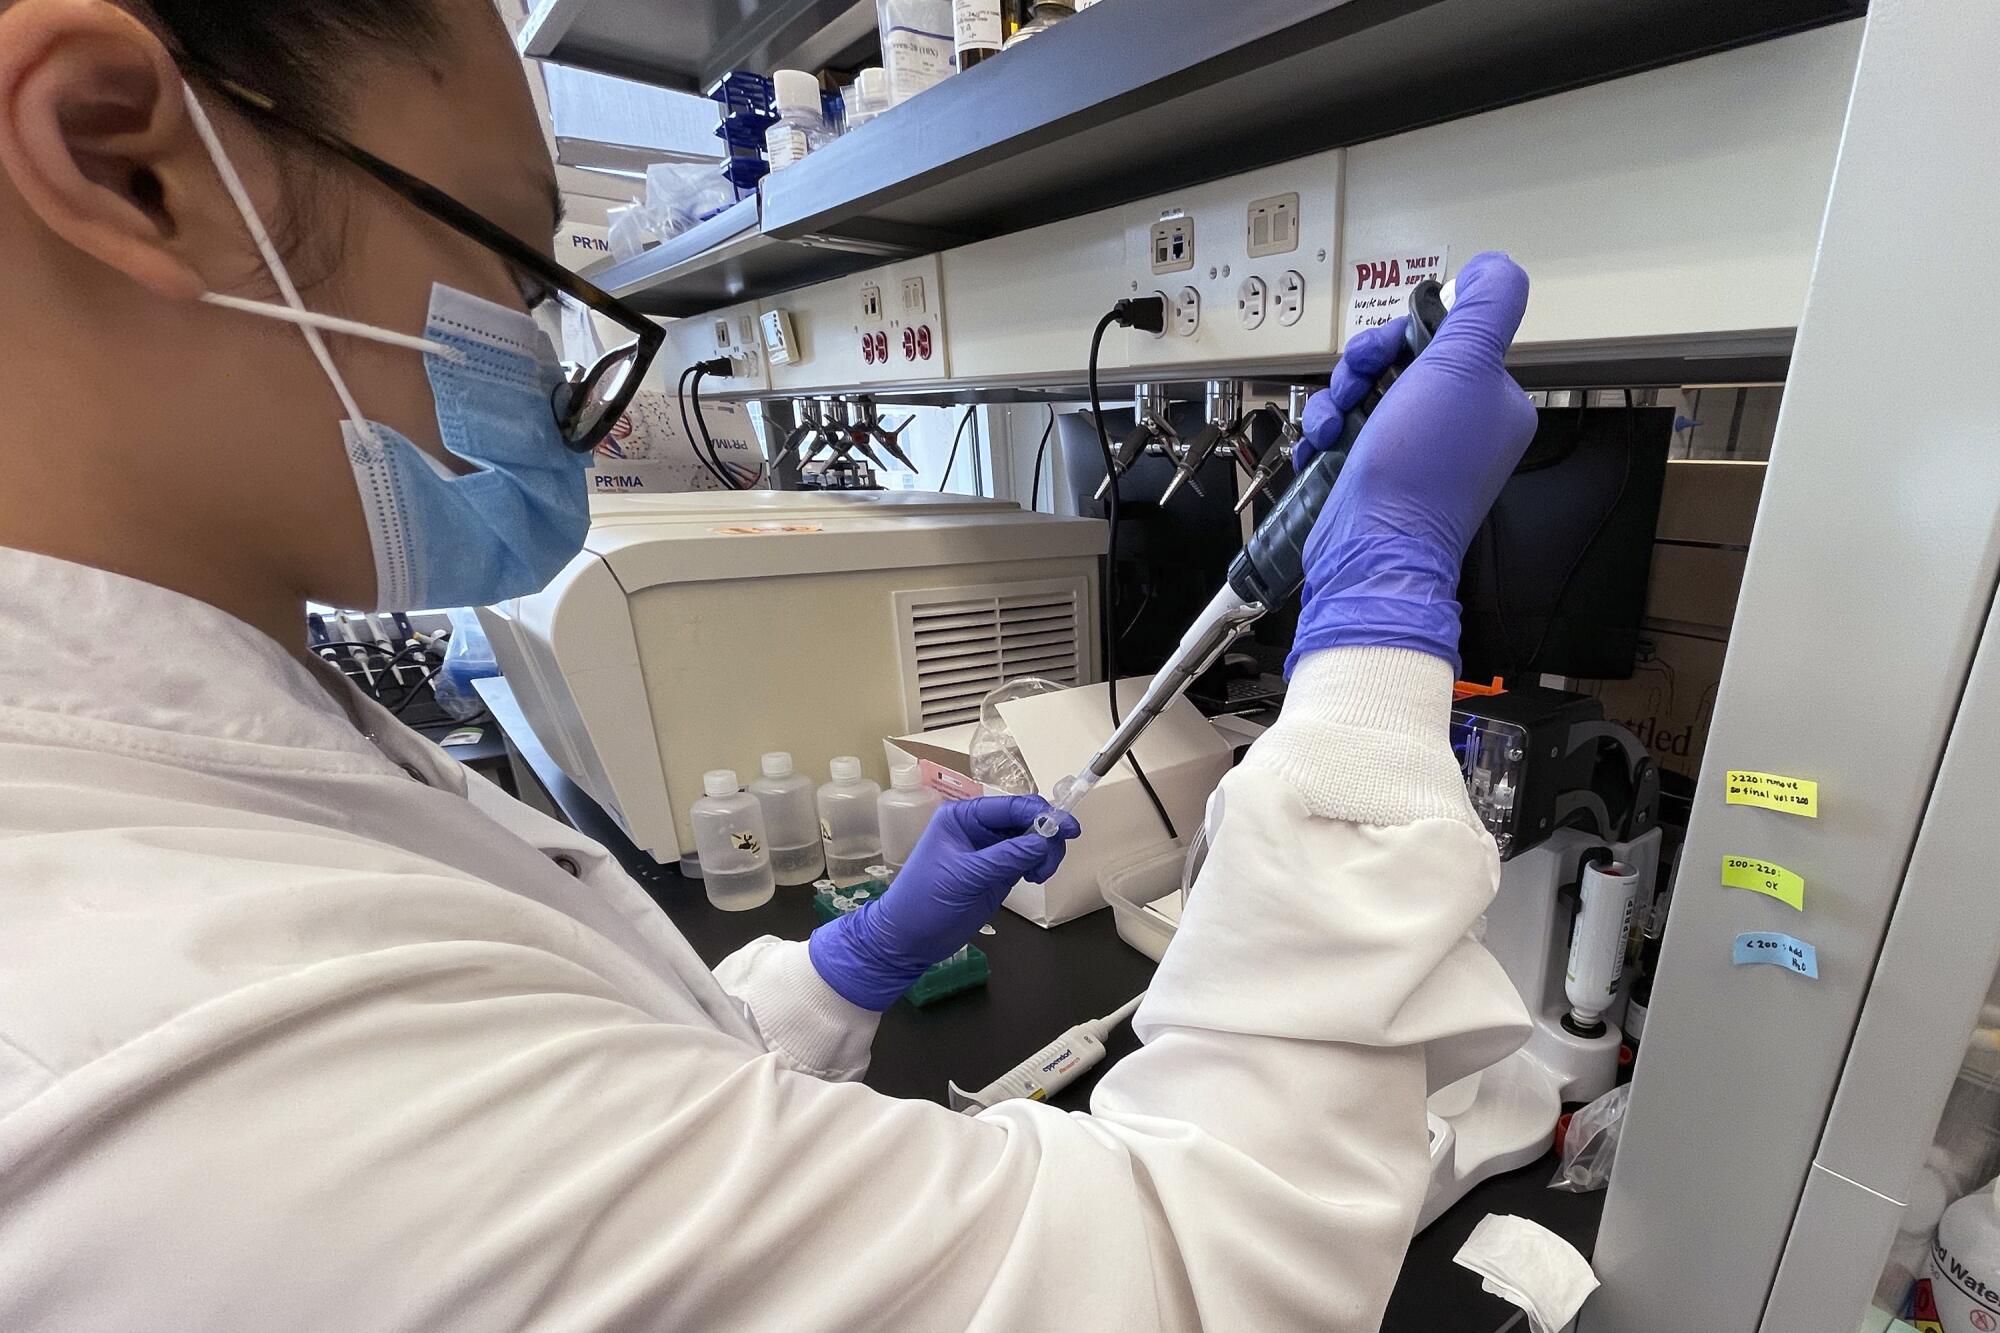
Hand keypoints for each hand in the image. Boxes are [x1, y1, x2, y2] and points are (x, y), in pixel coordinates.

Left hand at [807, 796, 1079, 1010]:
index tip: (1068, 827)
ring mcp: (991, 850)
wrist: (909, 939)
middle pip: (1026, 819)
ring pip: (1032, 839)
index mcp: (963, 816)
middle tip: (1052, 860)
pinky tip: (1035, 878)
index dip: (1041, 813)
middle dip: (1047, 834)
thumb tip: (1043, 840)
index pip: (1010, 806)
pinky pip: (1029, 858)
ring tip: (1039, 876)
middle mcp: (979, 827)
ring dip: (1046, 852)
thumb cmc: (925, 900)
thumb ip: (1005, 857)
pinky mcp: (1000, 871)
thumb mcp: (964, 876)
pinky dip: (1041, 864)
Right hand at [1289, 251, 1538, 671]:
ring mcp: (1417, 453)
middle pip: (1400, 361)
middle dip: (1364, 366)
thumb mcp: (1462, 368)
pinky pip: (1348, 430)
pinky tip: (1322, 444)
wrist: (1373, 552)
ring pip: (1367, 393)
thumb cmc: (1419, 474)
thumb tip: (1491, 268)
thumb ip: (1485, 309)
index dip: (1405, 334)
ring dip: (1339, 397)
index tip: (1387, 351)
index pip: (1445, 336)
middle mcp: (1459, 427)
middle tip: (1355, 385)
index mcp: (1493, 400)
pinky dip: (1328, 430)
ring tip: (1334, 423)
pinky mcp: (1378, 474)